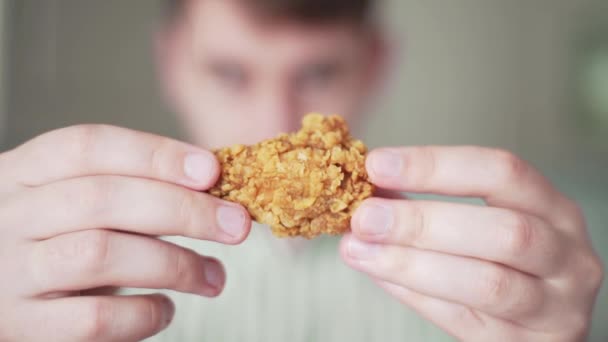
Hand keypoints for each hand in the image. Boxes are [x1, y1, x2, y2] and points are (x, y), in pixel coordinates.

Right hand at [0, 125, 250, 340]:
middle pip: (102, 198)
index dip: (156, 154)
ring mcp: (11, 272)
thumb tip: (211, 183)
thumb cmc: (54, 238)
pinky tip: (165, 309)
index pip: (89, 146)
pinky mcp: (22, 325)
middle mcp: (11, 216)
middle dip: (183, 210)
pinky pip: (93, 319)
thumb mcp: (73, 199)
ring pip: (100, 254)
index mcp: (24, 171)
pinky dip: (142, 314)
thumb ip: (127, 187)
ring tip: (215, 276)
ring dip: (174, 264)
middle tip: (236, 226)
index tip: (211, 170)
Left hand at [341, 146, 603, 340]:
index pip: (502, 173)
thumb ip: (430, 208)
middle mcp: (567, 256)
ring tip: (358, 249)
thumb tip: (366, 186)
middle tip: (364, 216)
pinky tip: (380, 275)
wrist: (537, 330)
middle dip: (423, 222)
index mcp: (553, 210)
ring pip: (488, 283)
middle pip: (503, 231)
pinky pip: (467, 321)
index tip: (377, 165)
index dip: (436, 166)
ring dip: (412, 264)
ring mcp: (557, 307)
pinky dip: (416, 296)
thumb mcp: (482, 227)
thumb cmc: (502, 265)